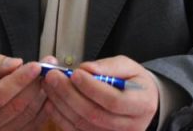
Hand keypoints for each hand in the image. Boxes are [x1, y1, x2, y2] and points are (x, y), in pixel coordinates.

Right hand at [0, 53, 47, 130]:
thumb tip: (17, 63)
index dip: (19, 80)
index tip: (36, 66)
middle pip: (14, 107)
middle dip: (34, 85)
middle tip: (47, 67)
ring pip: (26, 118)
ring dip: (41, 96)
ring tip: (48, 78)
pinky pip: (31, 126)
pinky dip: (43, 110)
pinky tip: (46, 94)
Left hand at [41, 55, 158, 130]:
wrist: (143, 102)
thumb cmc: (135, 83)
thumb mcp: (130, 67)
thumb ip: (109, 67)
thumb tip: (86, 69)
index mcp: (141, 105)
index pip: (114, 101)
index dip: (92, 88)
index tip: (75, 74)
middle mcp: (130, 126)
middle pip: (94, 114)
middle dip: (70, 94)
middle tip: (53, 77)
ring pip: (83, 124)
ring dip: (61, 105)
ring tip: (49, 86)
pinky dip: (61, 117)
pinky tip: (51, 103)